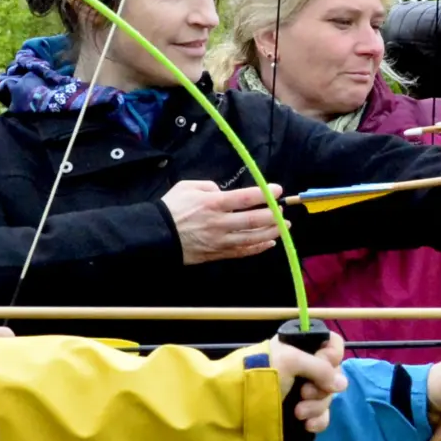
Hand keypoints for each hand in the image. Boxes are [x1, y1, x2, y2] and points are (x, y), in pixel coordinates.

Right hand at [164, 180, 281, 263]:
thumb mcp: (187, 186)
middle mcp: (220, 223)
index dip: (265, 194)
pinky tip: (269, 243)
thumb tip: (224, 192)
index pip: (246, 198)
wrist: (157, 235)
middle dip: (274, 215)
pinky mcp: (218, 253)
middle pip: (254, 220)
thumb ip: (209, 186)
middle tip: (283, 211)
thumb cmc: (171, 208)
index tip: (278, 190)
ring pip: (252, 238)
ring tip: (284, 227)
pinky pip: (243, 252)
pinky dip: (258, 248)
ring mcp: (220, 241)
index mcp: (213, 203)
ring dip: (272, 232)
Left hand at [267, 331, 346, 434]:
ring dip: (316, 406)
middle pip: (333, 375)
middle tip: (303, 392)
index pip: (331, 345)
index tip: (324, 363)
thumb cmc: (261, 375)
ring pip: (328, 398)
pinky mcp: (302, 414)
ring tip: (298, 412)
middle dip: (321, 387)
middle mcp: (304, 368)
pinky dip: (318, 420)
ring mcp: (303, 392)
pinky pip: (322, 417)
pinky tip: (307, 425)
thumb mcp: (290, 361)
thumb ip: (320, 367)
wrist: (236, 408)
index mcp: (300, 348)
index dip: (332, 355)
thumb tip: (341, 384)